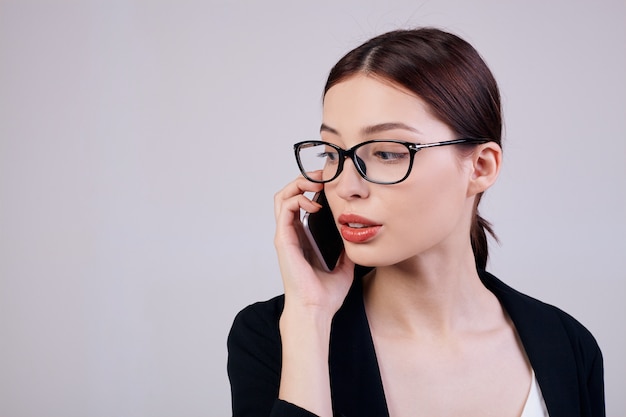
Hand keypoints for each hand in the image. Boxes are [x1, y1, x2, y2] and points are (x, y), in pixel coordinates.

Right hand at [273, 173, 354, 316]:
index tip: (330, 182)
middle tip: (323, 175)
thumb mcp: (344, 266)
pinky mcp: (283, 239)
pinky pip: (285, 208)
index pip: (301, 202)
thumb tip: (359, 238)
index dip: (312, 187)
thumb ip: (347, 250)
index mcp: (303, 237)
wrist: (316, 310)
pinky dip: (298, 199)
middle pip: (289, 194)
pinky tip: (314, 204)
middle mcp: (292, 233)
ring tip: (316, 183)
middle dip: (305, 179)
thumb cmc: (326, 294)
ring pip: (282, 196)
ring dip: (298, 184)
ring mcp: (285, 235)